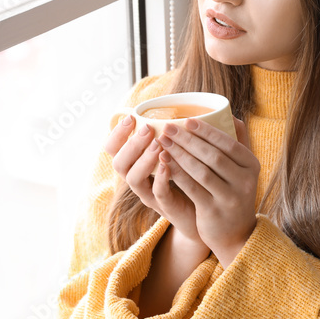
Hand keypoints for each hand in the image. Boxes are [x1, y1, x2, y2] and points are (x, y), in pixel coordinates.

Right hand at [104, 114, 203, 245]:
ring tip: (158, 145)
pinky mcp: (166, 206)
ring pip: (133, 179)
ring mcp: (150, 194)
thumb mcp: (178, 153)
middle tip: (147, 130)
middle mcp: (138, 179)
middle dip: (131, 144)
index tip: (132, 117)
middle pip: (118, 163)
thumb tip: (188, 107)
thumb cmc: (191, 177)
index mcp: (136, 164)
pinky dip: (161, 178)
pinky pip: (157, 193)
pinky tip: (168, 165)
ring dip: (144, 159)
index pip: (114, 148)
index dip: (117, 133)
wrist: (205, 211)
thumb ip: (176, 134)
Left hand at [154, 117, 259, 263]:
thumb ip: (238, 142)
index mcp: (252, 166)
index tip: (187, 120)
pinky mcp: (213, 211)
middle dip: (188, 140)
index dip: (207, 131)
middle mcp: (245, 182)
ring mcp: (230, 198)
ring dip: (180, 155)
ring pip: (201, 171)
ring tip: (163, 142)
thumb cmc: (233, 193)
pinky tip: (164, 163)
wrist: (235, 233)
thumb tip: (228, 113)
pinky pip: (192, 188)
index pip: (229, 143)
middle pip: (213, 156)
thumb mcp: (242, 169)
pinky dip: (177, 174)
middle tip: (168, 128)